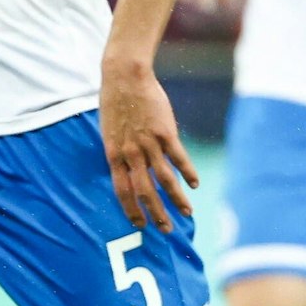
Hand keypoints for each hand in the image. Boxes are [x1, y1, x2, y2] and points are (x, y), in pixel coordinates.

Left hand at [100, 56, 195, 231]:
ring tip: (186, 213)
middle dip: (156, 213)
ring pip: (164, 179)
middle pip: (144, 191)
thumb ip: (120, 152)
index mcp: (114, 154)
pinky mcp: (165, 132)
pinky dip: (187, 172)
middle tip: (166, 230)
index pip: (121, 190)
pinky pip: (178, 158)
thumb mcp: (110, 131)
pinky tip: (195, 184)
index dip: (131, 209)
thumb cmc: (116, 102)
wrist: (125, 76)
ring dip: (176, 198)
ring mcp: (148, 143)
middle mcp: (131, 153)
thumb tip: (128, 169)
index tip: (140, 224)